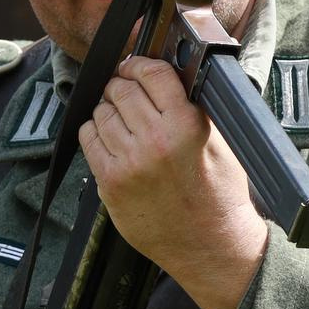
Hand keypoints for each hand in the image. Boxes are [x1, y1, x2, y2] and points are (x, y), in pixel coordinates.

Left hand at [78, 54, 269, 308]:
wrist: (211, 244)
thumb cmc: (219, 194)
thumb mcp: (219, 141)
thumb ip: (192, 106)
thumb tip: (163, 77)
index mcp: (187, 124)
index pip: (152, 73)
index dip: (140, 64)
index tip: (136, 67)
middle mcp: (154, 141)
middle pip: (121, 89)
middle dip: (123, 86)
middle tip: (128, 92)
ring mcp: (128, 163)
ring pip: (101, 112)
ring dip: (108, 109)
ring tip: (122, 120)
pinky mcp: (110, 183)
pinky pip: (89, 139)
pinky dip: (95, 132)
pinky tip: (110, 139)